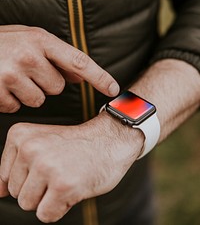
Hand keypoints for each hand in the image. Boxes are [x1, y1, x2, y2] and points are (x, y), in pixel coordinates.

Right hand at [0, 25, 118, 112]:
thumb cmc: (3, 44)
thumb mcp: (30, 39)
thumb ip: (56, 57)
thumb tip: (79, 76)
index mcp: (40, 39)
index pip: (78, 61)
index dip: (99, 77)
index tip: (113, 89)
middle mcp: (28, 56)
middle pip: (58, 86)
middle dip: (46, 82)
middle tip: (27, 71)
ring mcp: (12, 75)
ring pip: (40, 99)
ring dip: (30, 92)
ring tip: (13, 77)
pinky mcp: (0, 93)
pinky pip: (19, 106)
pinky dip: (12, 100)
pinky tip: (2, 86)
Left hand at [0, 112, 142, 222]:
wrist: (109, 140)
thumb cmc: (77, 144)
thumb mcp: (42, 142)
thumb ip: (16, 166)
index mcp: (21, 135)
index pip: (4, 176)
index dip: (29, 177)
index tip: (46, 166)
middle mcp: (30, 149)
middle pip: (16, 192)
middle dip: (38, 188)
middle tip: (60, 169)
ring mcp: (46, 167)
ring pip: (28, 204)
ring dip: (48, 197)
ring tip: (66, 176)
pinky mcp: (62, 185)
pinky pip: (46, 214)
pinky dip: (60, 207)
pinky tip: (73, 186)